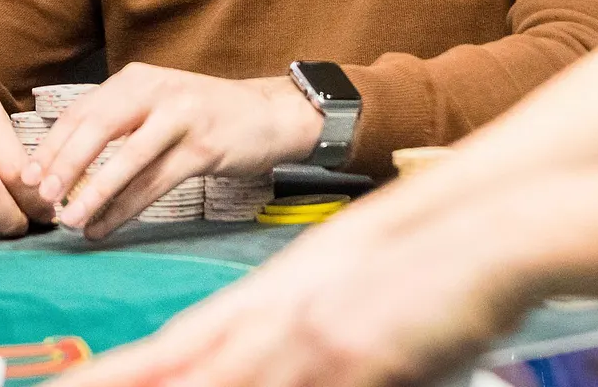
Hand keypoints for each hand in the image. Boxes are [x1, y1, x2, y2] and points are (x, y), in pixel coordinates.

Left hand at [25, 63, 322, 239]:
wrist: (269, 114)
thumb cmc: (203, 114)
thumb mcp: (157, 103)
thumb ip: (117, 122)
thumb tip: (61, 163)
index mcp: (137, 79)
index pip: (82, 111)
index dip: (51, 145)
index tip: (26, 176)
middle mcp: (157, 91)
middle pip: (99, 128)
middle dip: (65, 165)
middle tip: (41, 196)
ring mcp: (183, 117)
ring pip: (128, 160)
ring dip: (95, 193)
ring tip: (70, 220)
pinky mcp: (204, 147)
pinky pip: (157, 182)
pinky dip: (127, 208)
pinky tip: (107, 225)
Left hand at [50, 208, 525, 386]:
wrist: (479, 228)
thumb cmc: (412, 266)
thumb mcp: (334, 292)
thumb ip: (288, 332)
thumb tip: (249, 356)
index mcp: (266, 304)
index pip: (173, 350)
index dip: (119, 374)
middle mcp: (275, 322)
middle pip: (181, 367)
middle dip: (121, 381)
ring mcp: (312, 341)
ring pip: (224, 381)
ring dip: (182, 385)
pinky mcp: (356, 356)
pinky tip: (226, 385)